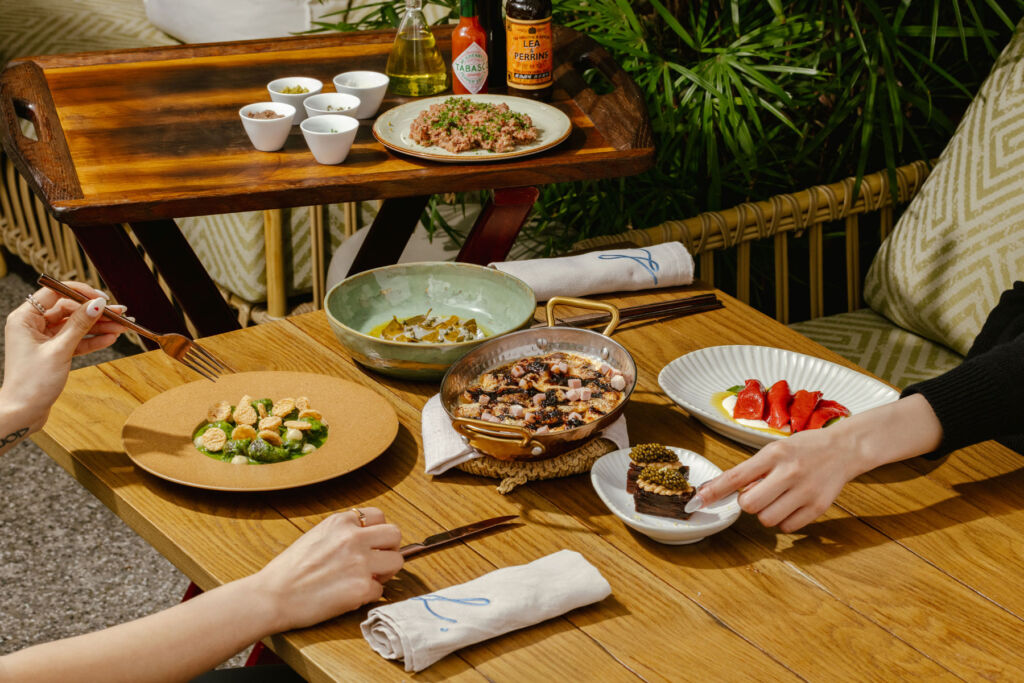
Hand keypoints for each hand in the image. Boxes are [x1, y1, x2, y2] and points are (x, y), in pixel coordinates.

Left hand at [1, 282, 127, 431]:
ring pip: (75, 326)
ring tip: (122, 327)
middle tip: (120, 314)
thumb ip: (79, 325)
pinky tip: (110, 338)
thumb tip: (96, 304)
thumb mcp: (59, 351)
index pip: (55, 293)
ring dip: (98, 327)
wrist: (23, 412)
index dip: (79, 293)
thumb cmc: (32, 383)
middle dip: (95, 312)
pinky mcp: (53, 351)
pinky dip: (92, 340)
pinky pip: (76, 340)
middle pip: (69, 310)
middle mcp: (33, 325)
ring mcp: (43, 339)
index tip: (101, 298)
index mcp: (25, 318)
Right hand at [252, 508, 402, 631]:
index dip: (378, 533)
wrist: (272, 596)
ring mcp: (360, 562)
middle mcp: (354, 537)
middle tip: (376, 563)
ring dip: (384, 573)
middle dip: (389, 549)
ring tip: (365, 580)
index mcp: (341, 521)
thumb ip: (344, 533)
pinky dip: (369, 596)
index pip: (380, 516)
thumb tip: (368, 540)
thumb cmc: (289, 571)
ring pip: (396, 562)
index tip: (371, 545)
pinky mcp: (361, 588)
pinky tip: (350, 596)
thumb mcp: (317, 536)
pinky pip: (381, 591)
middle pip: (395, 535)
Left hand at [692, 395, 943, 532]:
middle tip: (759, 492)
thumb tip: (720, 491)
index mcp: (773, 454)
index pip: (736, 476)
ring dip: (765, 512)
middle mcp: (788, 472)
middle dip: (747, 502)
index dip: (715, 491)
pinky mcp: (818, 507)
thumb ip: (751, 470)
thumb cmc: (803, 449)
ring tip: (777, 497)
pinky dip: (783, 520)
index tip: (698, 500)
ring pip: (766, 519)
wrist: (844, 449)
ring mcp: (805, 491)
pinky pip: (787, 527)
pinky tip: (791, 505)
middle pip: (748, 504)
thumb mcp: (774, 449)